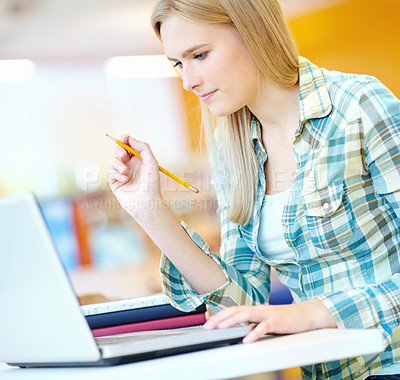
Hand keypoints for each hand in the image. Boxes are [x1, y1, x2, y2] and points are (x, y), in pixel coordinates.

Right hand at [108, 135, 163, 218]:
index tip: (124, 139)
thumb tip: (129, 139)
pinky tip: (125, 180)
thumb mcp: (151, 162)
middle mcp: (130, 166)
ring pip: (113, 161)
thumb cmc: (151, 183)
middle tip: (124, 155)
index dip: (125, 140)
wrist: (146, 202)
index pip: (129, 145)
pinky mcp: (115, 182)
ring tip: (126, 172)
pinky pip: (110, 172)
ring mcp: (122, 174)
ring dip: (118, 164)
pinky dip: (116, 174)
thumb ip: (143, 147)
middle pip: (119, 150)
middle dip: (119, 150)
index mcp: (140, 160)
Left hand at [203, 299, 336, 342]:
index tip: (208, 323)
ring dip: (232, 321)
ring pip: (247, 315)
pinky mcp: (279, 322)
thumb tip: (241, 332)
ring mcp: (269, 315)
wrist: (308, 315)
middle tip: (208, 326)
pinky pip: (265, 327)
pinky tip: (247, 340)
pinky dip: (255, 333)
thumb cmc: (287, 319)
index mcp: (256, 310)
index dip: (220, 316)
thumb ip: (255, 325)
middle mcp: (260, 310)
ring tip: (221, 328)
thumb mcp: (267, 322)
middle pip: (236, 310)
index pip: (234, 310)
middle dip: (220, 318)